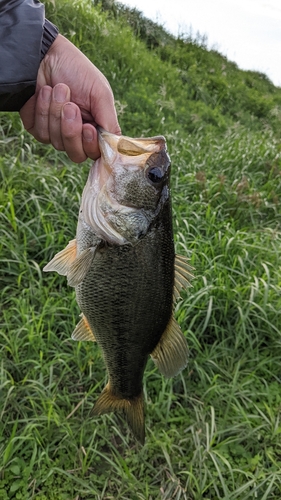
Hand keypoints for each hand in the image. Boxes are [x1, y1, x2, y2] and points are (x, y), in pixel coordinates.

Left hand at [20, 35, 120, 161]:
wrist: (44, 55)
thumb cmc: (76, 71)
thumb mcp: (100, 93)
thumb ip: (109, 122)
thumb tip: (117, 147)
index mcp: (96, 128)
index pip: (96, 153)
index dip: (91, 145)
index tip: (88, 127)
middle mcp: (77, 135)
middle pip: (77, 154)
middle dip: (71, 130)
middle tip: (70, 106)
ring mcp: (57, 134)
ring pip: (57, 143)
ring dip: (56, 113)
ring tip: (58, 89)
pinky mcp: (38, 128)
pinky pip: (41, 133)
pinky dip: (42, 111)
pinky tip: (44, 93)